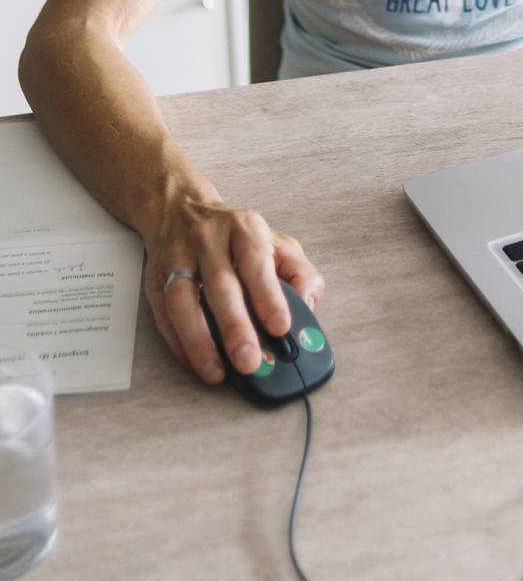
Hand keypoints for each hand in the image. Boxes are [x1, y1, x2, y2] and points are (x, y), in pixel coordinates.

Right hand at [143, 193, 325, 386]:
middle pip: (219, 284)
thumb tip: (307, 305)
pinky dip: (178, 342)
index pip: (256, 261)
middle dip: (235, 326)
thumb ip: (300, 273)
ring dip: (199, 341)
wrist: (181, 208)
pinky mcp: (156, 279)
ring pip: (183, 301)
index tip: (280, 328)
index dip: (268, 296)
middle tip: (249, 360)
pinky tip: (194, 362)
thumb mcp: (277, 243)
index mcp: (244, 229)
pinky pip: (163, 314)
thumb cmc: (236, 235)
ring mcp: (177, 259)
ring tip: (216, 372)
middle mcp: (208, 240)